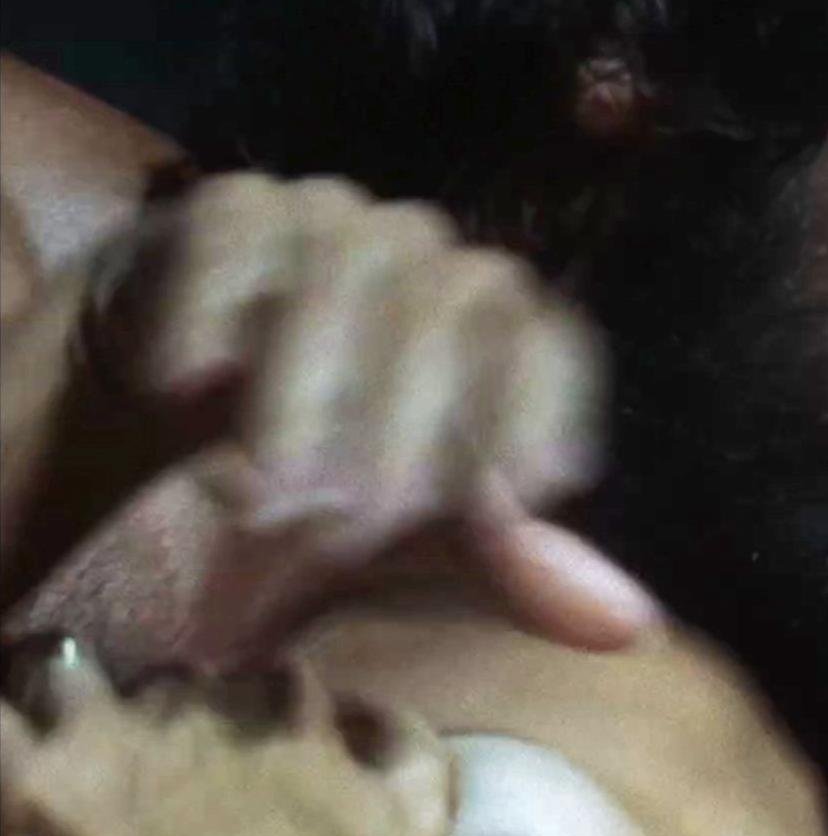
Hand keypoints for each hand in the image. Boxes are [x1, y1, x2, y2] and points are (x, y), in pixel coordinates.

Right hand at [17, 173, 650, 657]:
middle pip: (450, 308)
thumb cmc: (335, 469)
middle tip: (350, 526)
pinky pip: (233, 232)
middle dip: (405, 425)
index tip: (516, 498)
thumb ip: (517, 572)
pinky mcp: (228, 206)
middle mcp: (429, 255)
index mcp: (499, 321)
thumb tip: (634, 629)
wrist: (185, 403)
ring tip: (265, 499)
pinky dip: (212, 313)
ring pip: (345, 271)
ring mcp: (331, 216)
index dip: (542, 411)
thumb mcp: (422, 540)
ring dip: (304, 390)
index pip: (549, 340)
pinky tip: (188, 393)